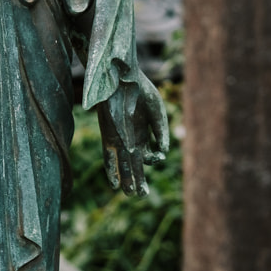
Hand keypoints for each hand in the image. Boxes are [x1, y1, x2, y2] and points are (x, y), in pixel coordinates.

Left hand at [96, 73, 168, 194]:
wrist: (122, 76)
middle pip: (135, 164)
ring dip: (126, 179)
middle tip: (142, 195)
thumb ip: (160, 130)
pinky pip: (109, 156)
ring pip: (123, 164)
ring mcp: (119, 138)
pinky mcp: (108, 135)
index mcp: (143, 133)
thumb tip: (162, 150)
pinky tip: (115, 184)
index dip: (154, 159)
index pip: (148, 155)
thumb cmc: (140, 90)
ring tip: (130, 194)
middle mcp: (130, 138)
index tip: (157, 156)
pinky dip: (112, 169)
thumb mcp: (156, 110)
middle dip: (139, 179)